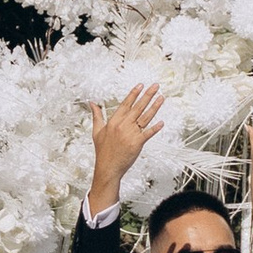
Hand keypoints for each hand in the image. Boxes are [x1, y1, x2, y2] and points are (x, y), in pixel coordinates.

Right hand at [87, 84, 165, 209]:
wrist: (107, 168)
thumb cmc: (102, 151)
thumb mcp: (96, 131)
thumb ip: (96, 115)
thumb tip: (91, 103)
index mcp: (113, 121)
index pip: (126, 104)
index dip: (134, 94)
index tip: (140, 85)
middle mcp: (122, 126)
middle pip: (138, 107)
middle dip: (147, 95)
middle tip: (156, 86)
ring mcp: (130, 134)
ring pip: (145, 117)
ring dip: (154, 107)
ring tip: (161, 98)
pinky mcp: (137, 143)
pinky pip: (148, 133)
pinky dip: (155, 128)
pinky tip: (161, 122)